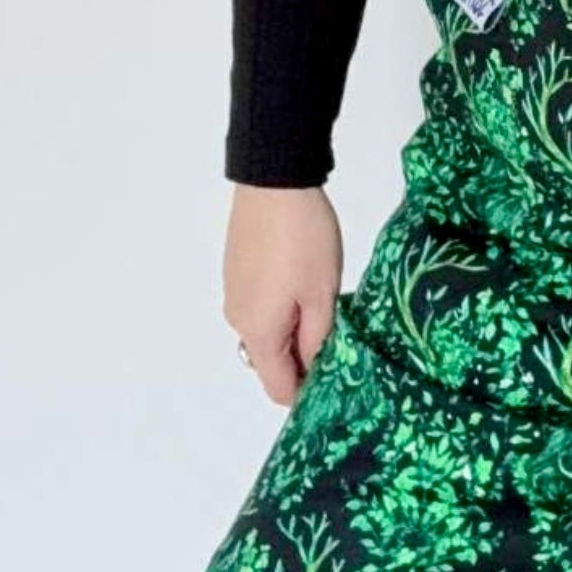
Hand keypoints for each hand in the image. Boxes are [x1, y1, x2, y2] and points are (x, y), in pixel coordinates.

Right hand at [222, 184, 343, 406]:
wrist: (274, 181)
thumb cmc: (303, 240)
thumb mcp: (321, 294)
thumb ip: (317, 339)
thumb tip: (311, 368)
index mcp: (257, 332)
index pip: (278, 387)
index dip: (307, 390)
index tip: (336, 376)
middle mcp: (237, 318)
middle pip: (270, 360)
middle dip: (302, 357)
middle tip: (338, 334)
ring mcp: (233, 292)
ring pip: (265, 330)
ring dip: (293, 328)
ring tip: (324, 302)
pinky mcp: (236, 270)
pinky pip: (259, 305)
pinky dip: (281, 306)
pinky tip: (303, 281)